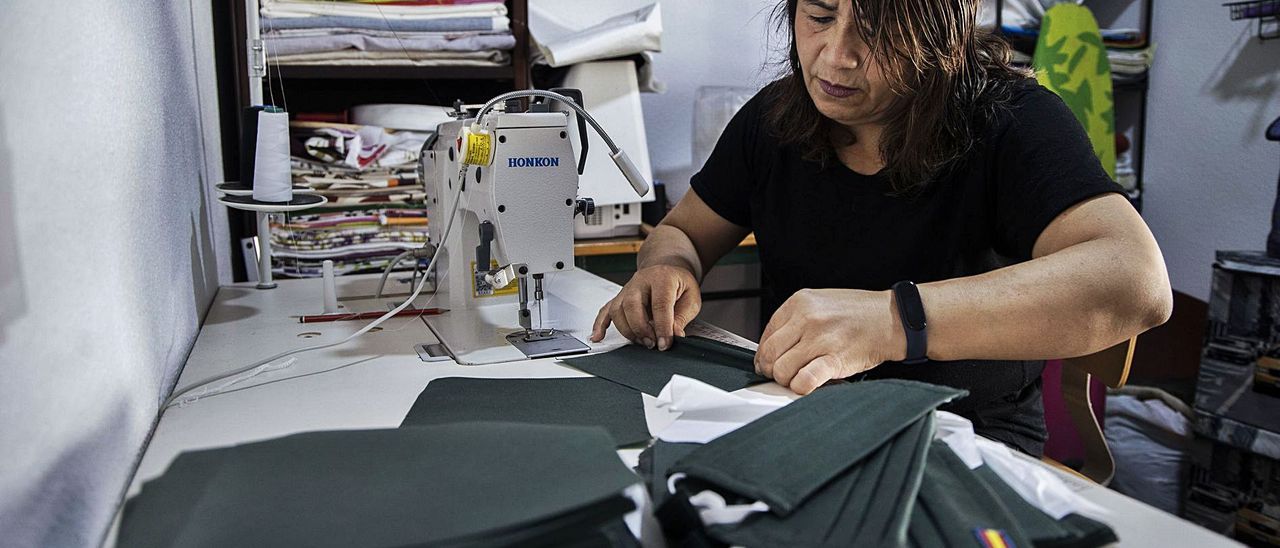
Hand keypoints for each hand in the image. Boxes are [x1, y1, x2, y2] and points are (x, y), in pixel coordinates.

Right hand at [590, 264, 701, 350]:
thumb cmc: (679, 284)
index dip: (662, 327)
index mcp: (662, 278)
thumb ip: (682, 316)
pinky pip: (605, 310)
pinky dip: (600, 324)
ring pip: (617, 310)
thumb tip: (674, 335)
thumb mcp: (691, 298)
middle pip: (632, 305)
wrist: (667, 270)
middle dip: (641, 329)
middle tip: (652, 343)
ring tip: (642, 341)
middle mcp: (640, 281)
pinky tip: (598, 336)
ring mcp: (627, 289)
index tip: (665, 344)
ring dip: (627, 330)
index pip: (660, 304)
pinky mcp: (619, 298)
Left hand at [755, 288, 904, 394]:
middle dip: (771, 370)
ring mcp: (821, 338)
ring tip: (798, 379)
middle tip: (781, 375)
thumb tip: (773, 346)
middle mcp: (807, 318)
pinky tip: (807, 386)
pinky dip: (801, 387)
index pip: (767, 334)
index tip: (768, 362)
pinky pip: (805, 380)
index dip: (765, 354)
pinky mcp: (836, 359)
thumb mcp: (822, 302)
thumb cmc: (860, 313)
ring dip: (787, 380)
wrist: (894, 318)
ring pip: (782, 369)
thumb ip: (796, 320)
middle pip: (770, 353)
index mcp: (800, 302)